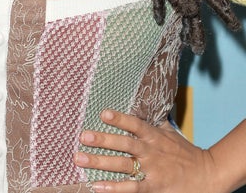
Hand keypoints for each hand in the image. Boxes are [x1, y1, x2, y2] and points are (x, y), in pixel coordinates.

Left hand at [74, 109, 215, 191]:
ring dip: (100, 162)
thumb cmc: (185, 153)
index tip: (103, 113)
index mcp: (155, 136)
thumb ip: (155, 120)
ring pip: (122, 165)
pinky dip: (113, 187)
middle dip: (102, 139)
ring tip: (80, 158)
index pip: (136, 124)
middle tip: (83, 136)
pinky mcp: (153, 187)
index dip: (120, 118)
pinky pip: (131, 188)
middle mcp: (151, 151)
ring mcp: (152, 170)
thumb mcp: (171, 132)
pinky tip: (96, 185)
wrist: (206, 176)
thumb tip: (144, 103)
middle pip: (124, 144)